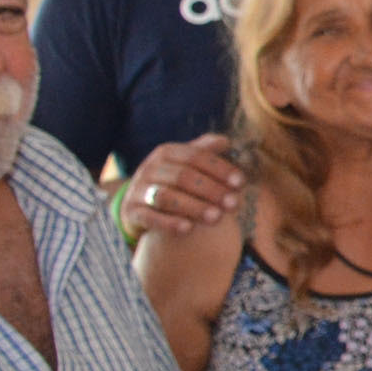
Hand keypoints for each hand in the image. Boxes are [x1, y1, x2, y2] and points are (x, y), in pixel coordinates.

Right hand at [122, 133, 242, 238]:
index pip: (196, 156)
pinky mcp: (131, 211)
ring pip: (165, 197)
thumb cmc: (174, 180)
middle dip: (211, 190)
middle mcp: (149, 168)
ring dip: (193, 207)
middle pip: (182, 176)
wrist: (140, 203)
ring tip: (216, 218)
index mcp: (167, 152)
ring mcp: (138, 190)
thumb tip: (226, 141)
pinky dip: (168, 223)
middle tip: (234, 204)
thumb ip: (205, 151)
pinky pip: (149, 217)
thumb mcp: (187, 163)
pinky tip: (188, 229)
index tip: (240, 183)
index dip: (219, 168)